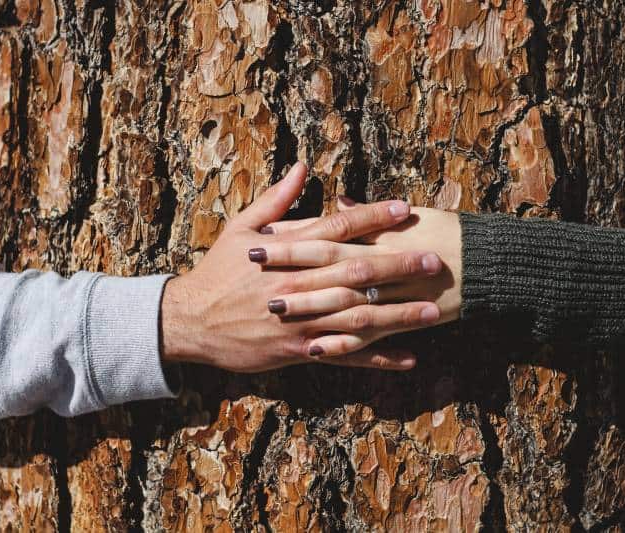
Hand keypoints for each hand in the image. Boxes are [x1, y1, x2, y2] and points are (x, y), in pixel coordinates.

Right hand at [160, 163, 443, 371]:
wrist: (191, 320)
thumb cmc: (218, 270)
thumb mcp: (240, 228)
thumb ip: (275, 200)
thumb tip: (302, 166)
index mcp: (287, 252)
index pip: (337, 229)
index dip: (373, 218)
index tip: (404, 210)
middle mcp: (299, 286)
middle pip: (356, 274)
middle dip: (398, 266)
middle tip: (433, 261)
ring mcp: (302, 321)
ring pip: (357, 317)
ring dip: (398, 314)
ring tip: (433, 310)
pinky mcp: (300, 350)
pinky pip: (345, 355)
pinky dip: (377, 357)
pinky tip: (408, 357)